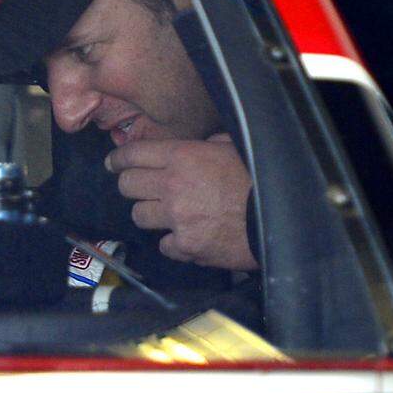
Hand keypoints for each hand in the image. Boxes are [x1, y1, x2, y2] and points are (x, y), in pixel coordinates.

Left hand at [105, 133, 258, 270]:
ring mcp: (177, 219)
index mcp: (182, 157)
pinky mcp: (186, 246)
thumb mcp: (233, 147)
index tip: (113, 164)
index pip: (133, 155)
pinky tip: (187, 236)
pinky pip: (164, 245)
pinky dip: (173, 242)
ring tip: (167, 214)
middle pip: (127, 186)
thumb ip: (207, 145)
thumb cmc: (257, 179)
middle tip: (139, 189)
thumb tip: (198, 147)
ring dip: (150, 214)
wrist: (279, 217)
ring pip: (139, 216)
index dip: (118, 160)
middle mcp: (172, 186)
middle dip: (131, 186)